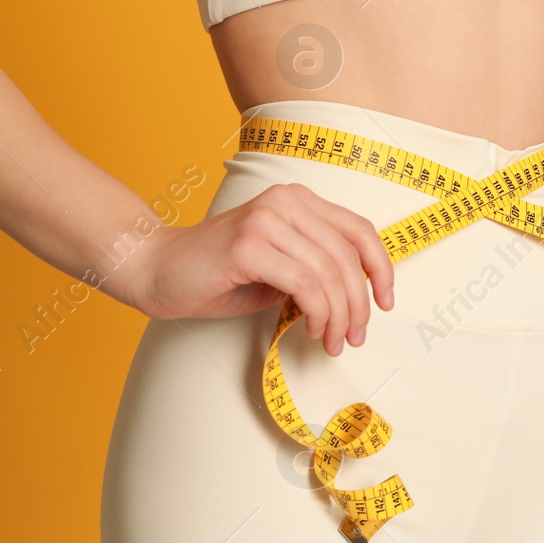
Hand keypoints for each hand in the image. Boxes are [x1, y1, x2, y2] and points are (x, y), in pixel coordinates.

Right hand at [124, 183, 394, 355]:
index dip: (382, 268)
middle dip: (359, 304)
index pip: (359, 230)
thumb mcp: (280, 265)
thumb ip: (316, 268)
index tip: (386, 303)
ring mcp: (266, 221)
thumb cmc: (219, 274)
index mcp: (297, 200)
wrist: (157, 270)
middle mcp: (285, 201)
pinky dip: (318, 313)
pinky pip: (304, 284)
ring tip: (332, 342)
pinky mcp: (248, 246)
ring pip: (329, 273)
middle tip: (355, 337)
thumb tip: (359, 297)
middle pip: (348, 256)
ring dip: (339, 316)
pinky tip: (312, 330)